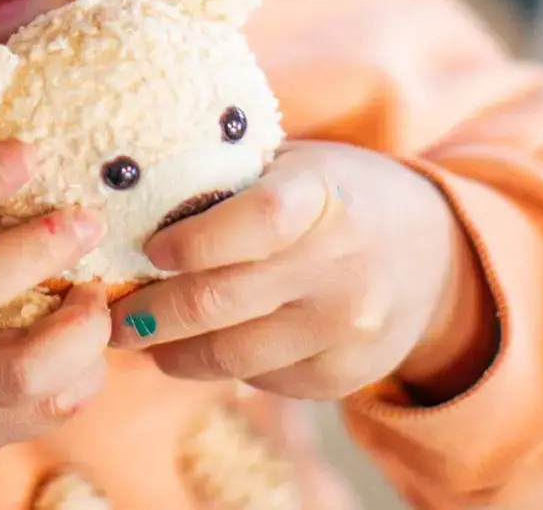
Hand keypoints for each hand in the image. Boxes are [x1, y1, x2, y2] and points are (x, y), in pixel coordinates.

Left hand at [109, 141, 494, 401]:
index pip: (259, 220)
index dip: (195, 240)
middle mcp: (341, 265)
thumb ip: (230, 180)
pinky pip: (262, 379)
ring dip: (172, 352)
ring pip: (234, 355)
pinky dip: (221, 366)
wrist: (429, 252)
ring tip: (140, 336)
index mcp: (323, 195)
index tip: (149, 248)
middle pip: (227, 300)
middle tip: (113, 313)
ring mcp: (347, 327)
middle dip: (153, 312)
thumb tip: (129, 199)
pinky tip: (198, 347)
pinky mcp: (345, 375)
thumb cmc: (331, 192)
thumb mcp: (294, 164)